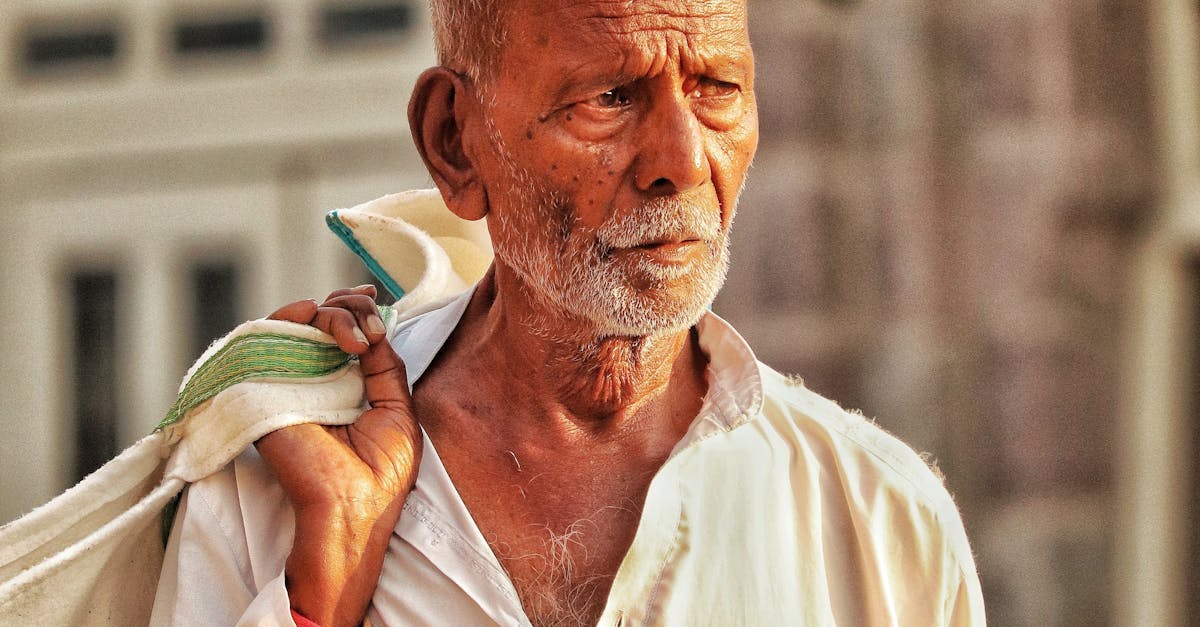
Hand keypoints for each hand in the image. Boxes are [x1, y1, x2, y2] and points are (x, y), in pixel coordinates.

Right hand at [255, 285, 421, 626]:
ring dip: (332, 312)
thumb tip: (375, 326)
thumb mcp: (397, 408)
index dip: (355, 308)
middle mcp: (309, 378)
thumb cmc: (378, 472)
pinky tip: (322, 322)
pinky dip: (293, 318)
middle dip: (349, 306)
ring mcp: (285, 380)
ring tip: (356, 337)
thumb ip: (386, 366)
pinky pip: (266, 336)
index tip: (375, 301)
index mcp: (340, 384)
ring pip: (296, 320)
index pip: (340, 329)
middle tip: (371, 331)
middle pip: (319, 317)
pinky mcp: (262, 386)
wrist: (351, 507)